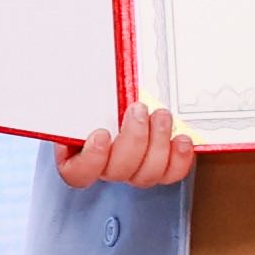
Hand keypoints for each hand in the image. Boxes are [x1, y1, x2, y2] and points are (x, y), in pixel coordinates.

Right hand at [56, 102, 192, 190]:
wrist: (118, 97)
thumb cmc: (95, 96)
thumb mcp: (78, 93)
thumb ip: (79, 97)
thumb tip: (74, 80)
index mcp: (77, 152)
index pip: (77, 173)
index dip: (91, 159)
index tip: (102, 134)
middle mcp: (104, 167)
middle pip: (116, 171)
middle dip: (133, 139)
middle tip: (139, 110)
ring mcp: (132, 170)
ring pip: (145, 174)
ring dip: (158, 144)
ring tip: (162, 116)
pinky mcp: (158, 167)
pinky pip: (170, 174)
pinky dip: (179, 159)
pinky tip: (181, 139)